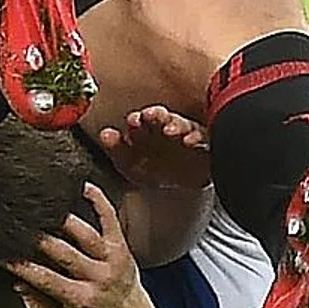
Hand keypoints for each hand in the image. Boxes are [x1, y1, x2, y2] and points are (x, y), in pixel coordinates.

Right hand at [9, 184, 153, 307]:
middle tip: (20, 228)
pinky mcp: (120, 246)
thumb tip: (19, 285)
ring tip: (43, 208)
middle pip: (64, 253)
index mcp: (82, 300)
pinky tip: (84, 187)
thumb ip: (38, 307)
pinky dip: (98, 201)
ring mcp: (111, 259)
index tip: (7, 257)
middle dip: (39, 240)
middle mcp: (98, 277)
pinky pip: (110, 219)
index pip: (47, 280)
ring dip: (62, 220)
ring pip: (84, 233)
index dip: (25, 267)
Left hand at [96, 105, 211, 190]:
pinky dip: (195, 137)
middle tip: (148, 117)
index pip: (141, 121)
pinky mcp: (203, 144)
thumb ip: (117, 150)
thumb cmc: (155, 172)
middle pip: (161, 117)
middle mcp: (167, 129)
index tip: (133, 121)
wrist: (181, 192)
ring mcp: (186, 135)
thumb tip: (105, 133)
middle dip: (155, 115)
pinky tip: (188, 142)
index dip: (136, 120)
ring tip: (168, 130)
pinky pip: (201, 137)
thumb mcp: (131, 166)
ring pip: (181, 124)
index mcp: (148, 131)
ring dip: (174, 124)